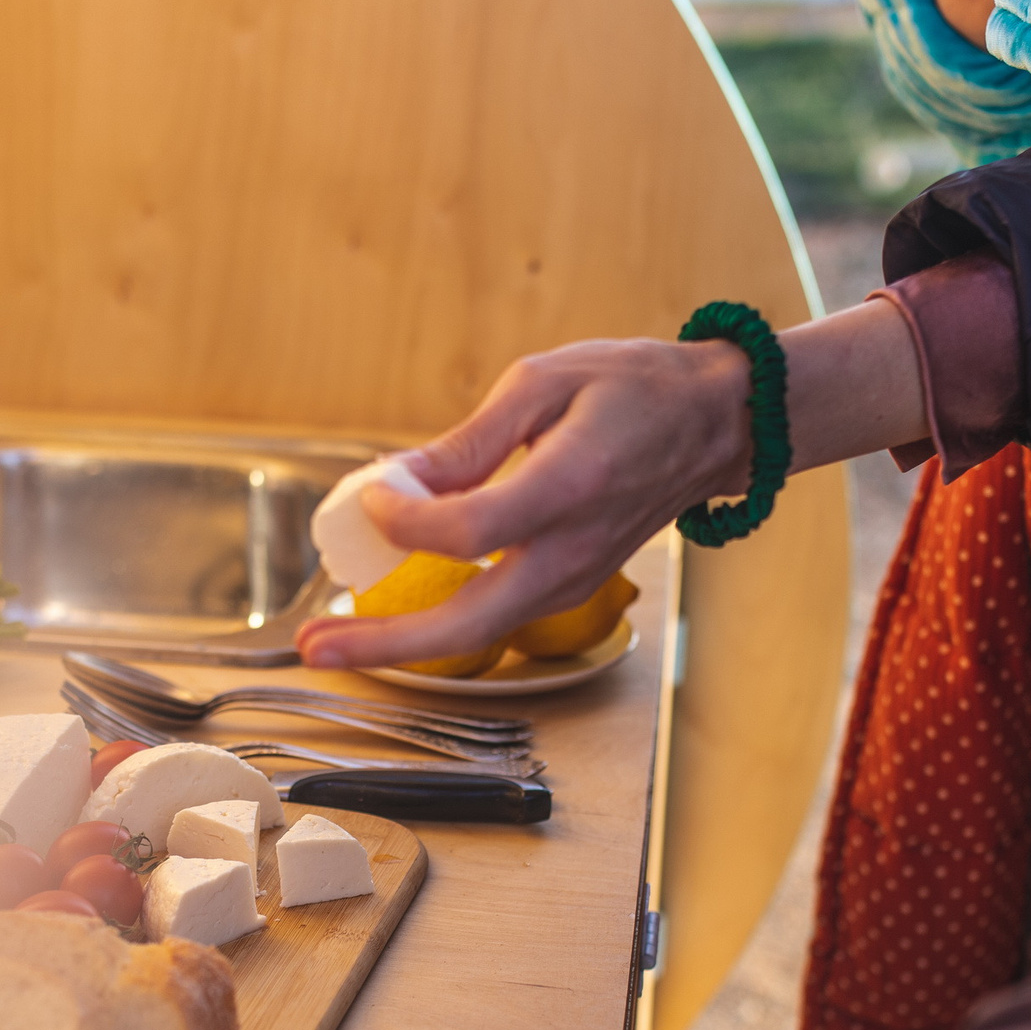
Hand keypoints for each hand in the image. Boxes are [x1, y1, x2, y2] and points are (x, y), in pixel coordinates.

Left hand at [293, 300, 925, 671]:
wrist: (718, 425)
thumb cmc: (632, 390)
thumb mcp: (544, 383)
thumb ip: (469, 441)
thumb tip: (397, 480)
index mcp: (569, 486)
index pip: (469, 530)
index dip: (406, 518)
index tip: (372, 492)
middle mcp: (572, 550)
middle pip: (469, 623)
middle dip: (384, 642)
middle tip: (312, 646)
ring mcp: (574, 578)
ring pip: (478, 632)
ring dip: (401, 643)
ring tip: (330, 640)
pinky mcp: (568, 585)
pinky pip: (494, 616)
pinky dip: (436, 622)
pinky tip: (388, 612)